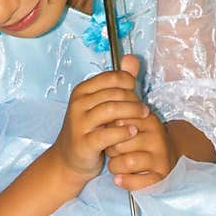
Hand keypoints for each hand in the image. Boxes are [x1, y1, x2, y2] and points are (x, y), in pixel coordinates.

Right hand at [52, 56, 150, 182]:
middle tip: (145, 109)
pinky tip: (134, 132)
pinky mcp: (84, 142)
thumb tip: (132, 58)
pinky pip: (108, 134)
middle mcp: (78, 104)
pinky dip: (124, 132)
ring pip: (111, 110)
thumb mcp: (101, 102)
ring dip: (132, 113)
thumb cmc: (90, 128)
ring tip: (144, 117)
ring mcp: (79, 123)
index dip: (128, 82)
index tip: (136, 92)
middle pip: (114, 93)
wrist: (70, 158)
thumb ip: (119, 80)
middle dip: (133, 100)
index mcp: (82, 91)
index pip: (111, 77)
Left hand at [105, 55, 178, 190]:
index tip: (111, 131)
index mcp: (148, 119)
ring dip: (115, 165)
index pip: (120, 122)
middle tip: (113, 149)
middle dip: (111, 148)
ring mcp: (159, 158)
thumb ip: (129, 84)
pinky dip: (125, 181)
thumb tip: (128, 57)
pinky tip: (119, 178)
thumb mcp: (134, 109)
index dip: (111, 129)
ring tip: (116, 163)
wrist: (164, 157)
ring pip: (125, 163)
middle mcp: (156, 137)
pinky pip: (136, 182)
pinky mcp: (159, 177)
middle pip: (120, 143)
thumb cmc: (142, 133)